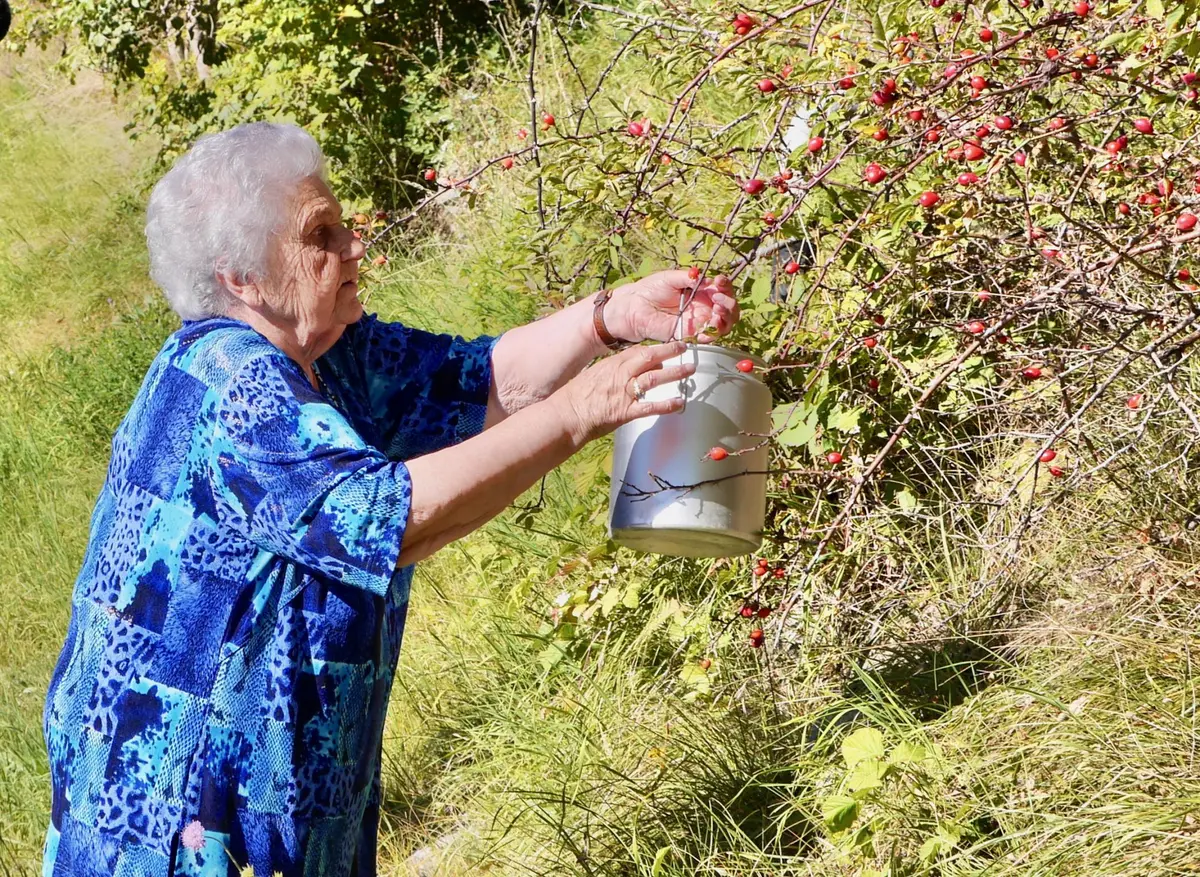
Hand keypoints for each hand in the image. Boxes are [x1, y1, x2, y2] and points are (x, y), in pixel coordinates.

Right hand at [552, 341, 695, 444]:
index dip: (654, 347)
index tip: (666, 345)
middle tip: (684, 348)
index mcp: (611, 365)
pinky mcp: (626, 412)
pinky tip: (680, 402)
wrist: (566, 415)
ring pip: (654, 378)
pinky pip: (651, 406)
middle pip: (649, 357)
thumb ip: (610, 372)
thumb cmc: (574, 398)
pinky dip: (667, 404)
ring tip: (689, 370)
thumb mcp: (592, 376)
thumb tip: (623, 370)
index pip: (637, 351)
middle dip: (669, 351)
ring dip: (674, 373)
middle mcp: (620, 375)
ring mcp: (624, 393)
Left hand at [606, 269, 738, 343]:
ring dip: (726, 317)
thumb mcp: (670, 277)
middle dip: (729, 303)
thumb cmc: (649, 290)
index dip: (725, 286)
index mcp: (700, 291)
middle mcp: (702, 306)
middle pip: (728, 308)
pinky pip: (709, 336)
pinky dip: (714, 332)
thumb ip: (689, 278)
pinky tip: (710, 324)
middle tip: (719, 298)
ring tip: (717, 309)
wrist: (632, 308)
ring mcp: (697, 321)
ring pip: (723, 323)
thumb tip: (707, 280)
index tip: (719, 281)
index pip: (722, 289)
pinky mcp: (689, 334)